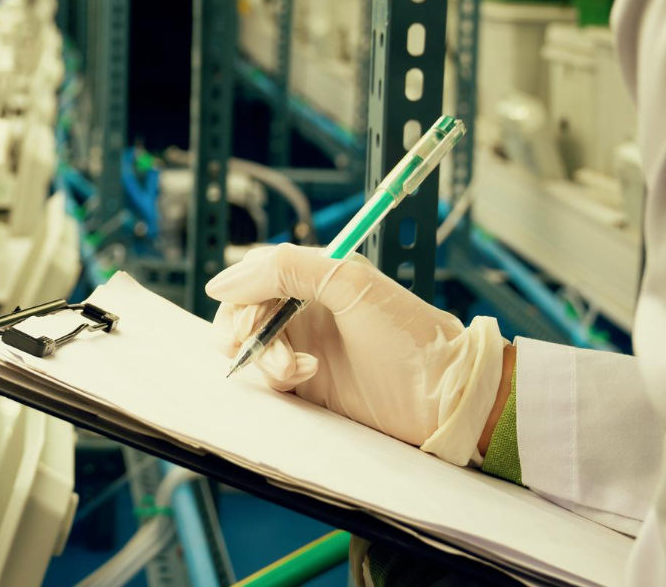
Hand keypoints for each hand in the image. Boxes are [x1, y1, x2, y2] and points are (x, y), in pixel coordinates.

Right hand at [208, 245, 506, 465]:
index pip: (254, 274)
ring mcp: (306, 345)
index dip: (241, 293)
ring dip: (265, 356)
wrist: (447, 396)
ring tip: (297, 369)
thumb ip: (284, 269)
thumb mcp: (347, 283)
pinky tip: (308, 378)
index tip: (248, 315)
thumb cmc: (409, 334)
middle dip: (246, 330)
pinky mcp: (309, 384)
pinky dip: (278, 378)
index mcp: (316, 274)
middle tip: (256, 345)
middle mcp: (306, 307)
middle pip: (244, 311)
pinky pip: (268, 378)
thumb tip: (218, 285)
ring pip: (252, 346)